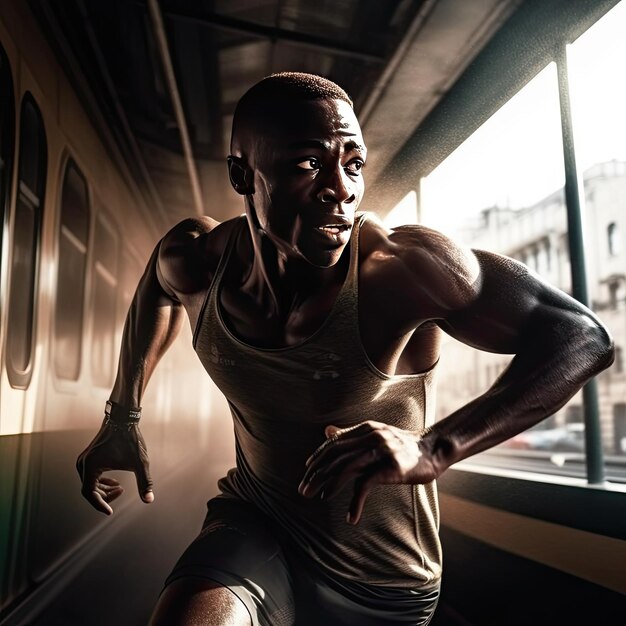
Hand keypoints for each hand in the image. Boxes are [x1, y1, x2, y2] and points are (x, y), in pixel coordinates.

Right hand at [76, 418, 153, 514]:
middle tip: (121, 493)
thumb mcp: (139, 462)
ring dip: (103, 490)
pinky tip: (115, 483)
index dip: (99, 505)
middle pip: (88, 490)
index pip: (89, 494)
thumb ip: (144, 482)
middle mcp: (83, 463)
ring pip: (89, 483)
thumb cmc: (131, 439)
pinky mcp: (89, 456)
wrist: (123, 418)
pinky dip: (101, 482)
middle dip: (104, 496)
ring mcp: (84, 459)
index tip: (110, 512)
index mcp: (91, 466)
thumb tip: (149, 500)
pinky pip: (90, 476)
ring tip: (120, 489)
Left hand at [298, 421, 436, 524]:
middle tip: (302, 490)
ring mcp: (381, 450)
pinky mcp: (391, 467)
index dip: (318, 457)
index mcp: (365, 429)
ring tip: (318, 498)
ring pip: (346, 468)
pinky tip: (351, 516)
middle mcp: (370, 436)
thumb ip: (351, 435)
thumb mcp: (375, 434)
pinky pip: (366, 485)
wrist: (433, 449)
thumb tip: (327, 431)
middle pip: (336, 455)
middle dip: (316, 473)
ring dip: (329, 485)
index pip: (334, 443)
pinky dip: (356, 501)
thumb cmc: (403, 444)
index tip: (306, 471)